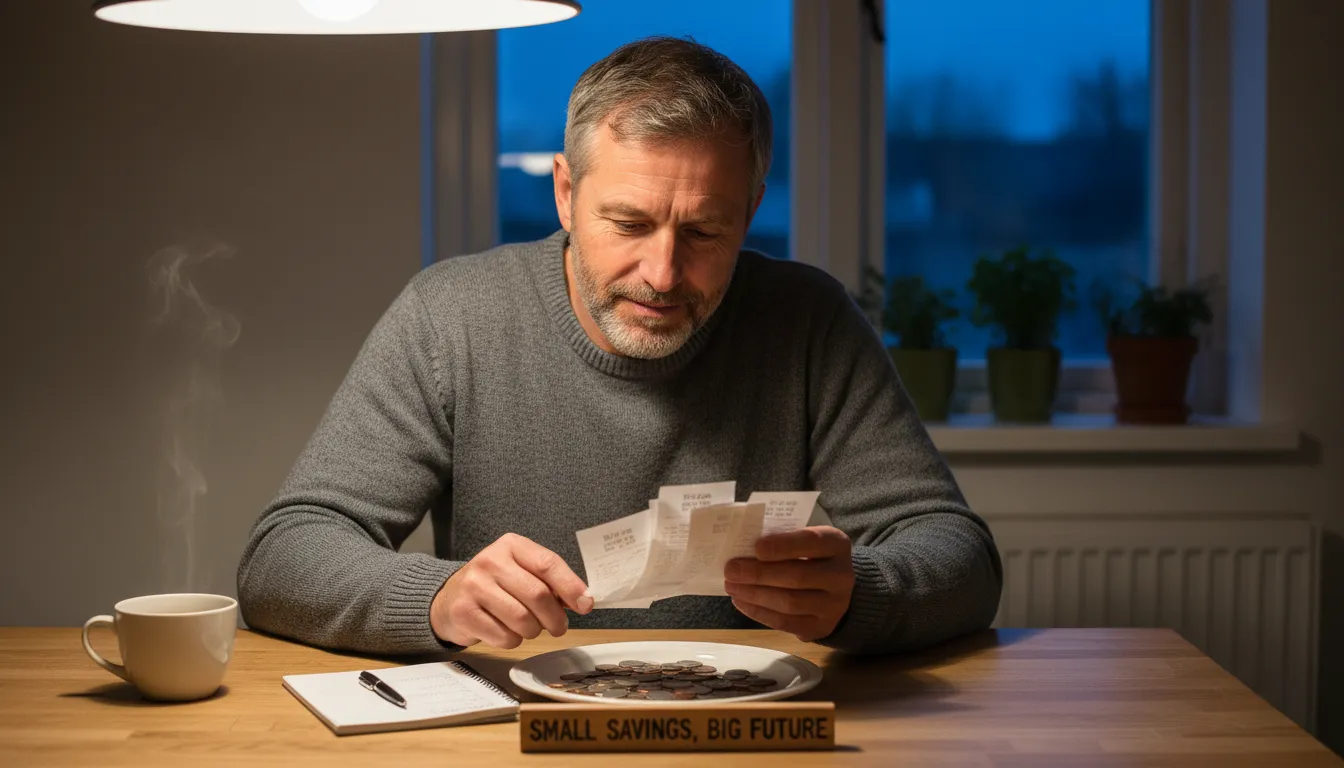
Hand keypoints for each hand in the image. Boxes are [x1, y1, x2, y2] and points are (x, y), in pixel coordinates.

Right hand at [431, 533, 593, 648]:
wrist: (448, 599)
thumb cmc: (495, 586)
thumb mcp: (521, 572)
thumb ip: (550, 582)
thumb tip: (584, 600)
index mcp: (511, 546)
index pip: (547, 564)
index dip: (571, 586)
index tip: (586, 605)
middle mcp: (490, 561)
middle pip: (538, 595)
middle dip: (555, 617)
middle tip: (558, 627)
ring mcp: (474, 586)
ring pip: (522, 619)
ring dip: (533, 631)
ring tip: (528, 627)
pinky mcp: (464, 612)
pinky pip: (504, 637)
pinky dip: (513, 640)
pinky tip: (506, 631)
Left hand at [723, 526, 853, 641]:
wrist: (835, 589)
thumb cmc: (810, 557)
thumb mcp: (804, 541)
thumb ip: (782, 541)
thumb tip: (743, 549)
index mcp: (836, 545)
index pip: (811, 542)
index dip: (783, 545)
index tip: (756, 547)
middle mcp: (841, 576)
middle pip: (797, 576)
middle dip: (759, 574)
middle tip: (731, 570)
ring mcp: (834, 605)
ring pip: (789, 602)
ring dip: (755, 595)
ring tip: (731, 586)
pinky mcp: (821, 627)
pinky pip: (785, 622)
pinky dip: (759, 612)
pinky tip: (741, 602)